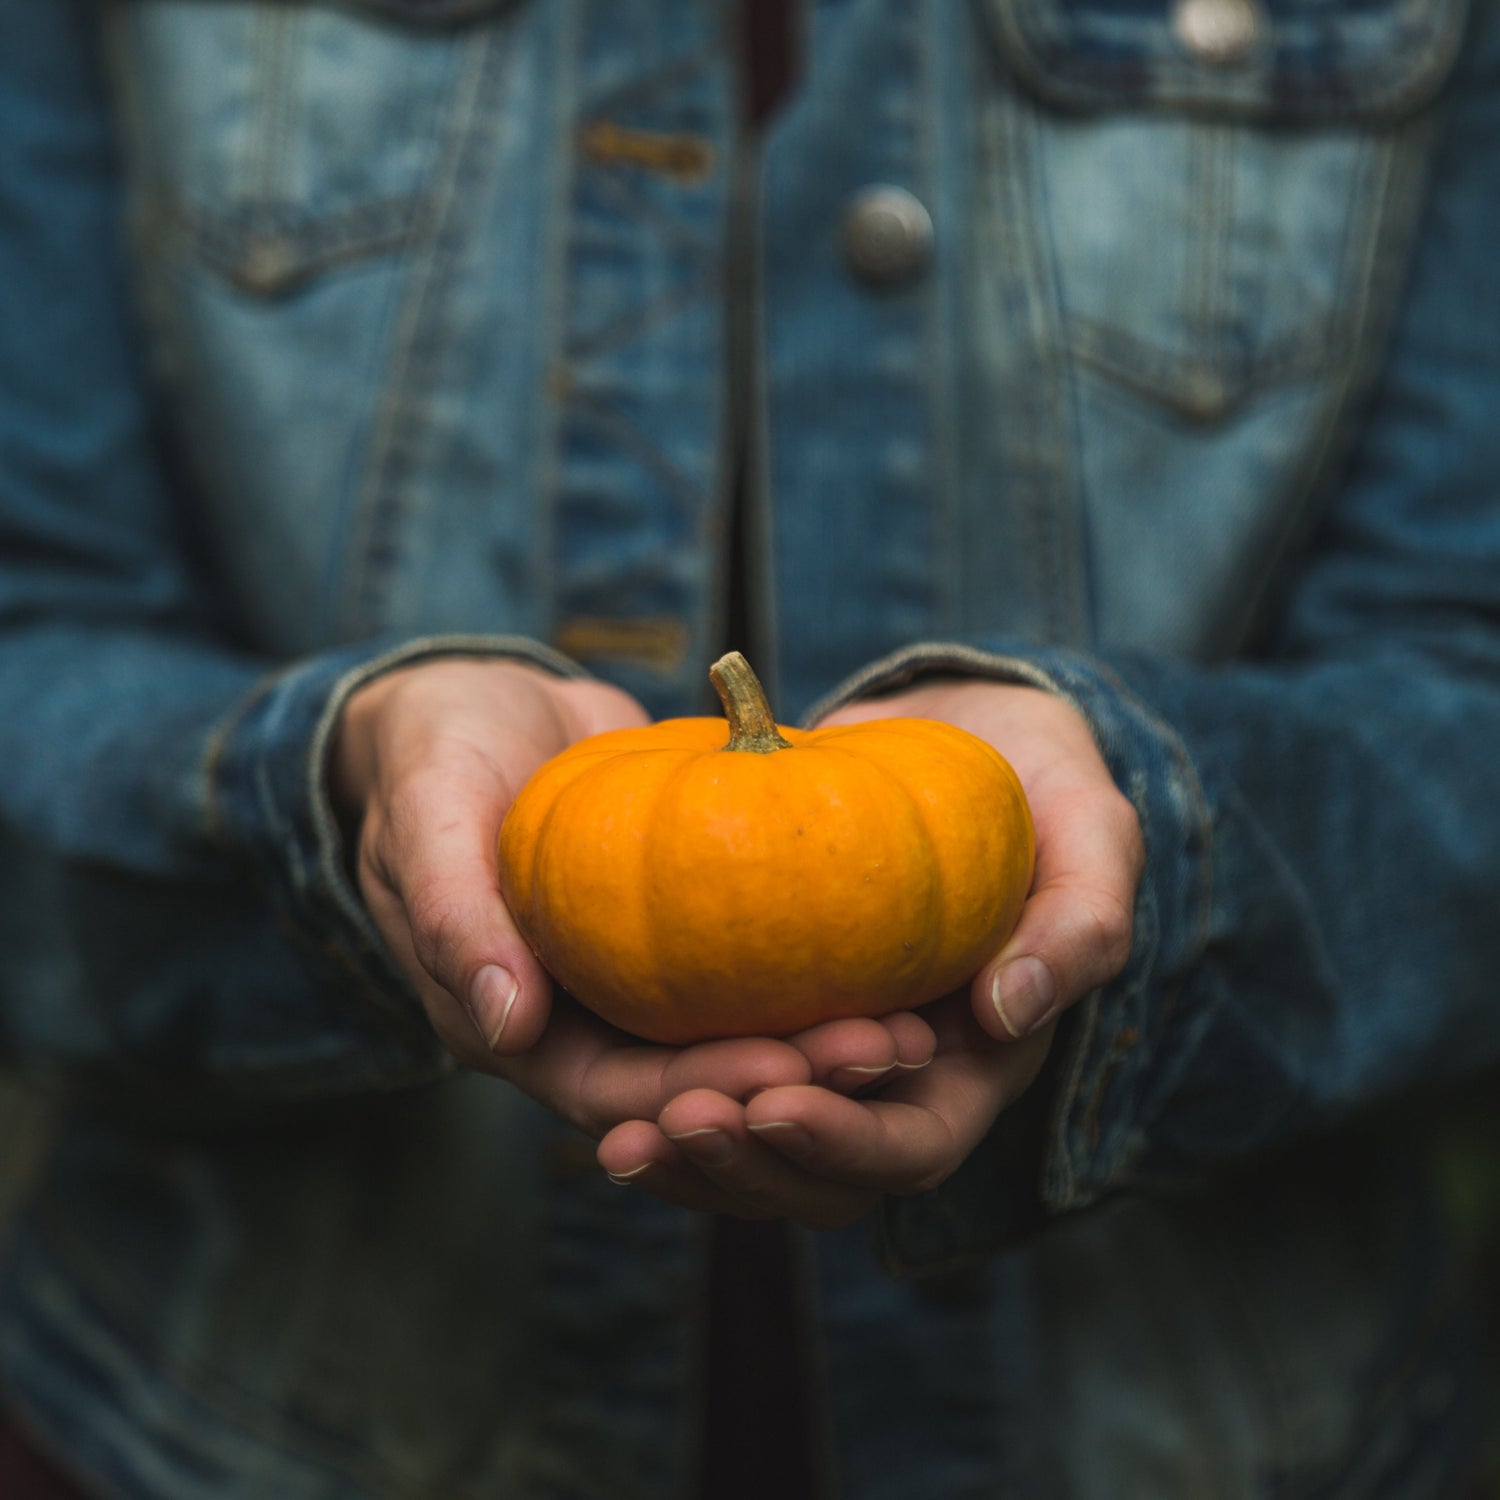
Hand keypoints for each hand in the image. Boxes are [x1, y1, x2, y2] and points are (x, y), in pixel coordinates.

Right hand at [328, 657, 936, 1138]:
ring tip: (916, 1023)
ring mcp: (634, 979)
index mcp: (510, 1025)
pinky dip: (814, 968)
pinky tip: (895, 950)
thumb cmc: (436, 753)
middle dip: (790, 1080)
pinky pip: (752, 961)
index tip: (787, 1073)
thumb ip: (456, 915)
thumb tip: (507, 1025)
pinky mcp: (680, 929)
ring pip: (735, 1033)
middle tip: (889, 1048)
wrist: (478, 700)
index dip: (699, 1096)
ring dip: (819, 1040)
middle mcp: (581, 1021)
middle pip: (695, 1081)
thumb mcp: (428, 816)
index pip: (616, 1092)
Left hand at [595, 677, 1142, 1225]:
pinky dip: (659, 1087)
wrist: (966, 734)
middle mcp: (898, 1078)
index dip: (845, 1144)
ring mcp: (826, 1045)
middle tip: (667, 1124)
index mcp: (978, 1063)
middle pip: (818, 1177)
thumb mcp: (1090, 830)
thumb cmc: (1042, 780)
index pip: (914, 1146)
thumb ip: (1079, 920)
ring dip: (689, 1154)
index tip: (770, 1104)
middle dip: (744, 1169)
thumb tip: (1007, 1015)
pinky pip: (710, 1069)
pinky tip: (596, 1075)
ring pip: (754, 1144)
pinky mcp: (769, 1004)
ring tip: (619, 1137)